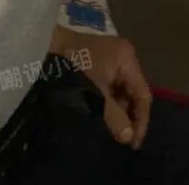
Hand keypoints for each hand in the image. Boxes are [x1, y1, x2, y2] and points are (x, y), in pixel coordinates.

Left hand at [50, 25, 151, 149]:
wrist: (44, 45)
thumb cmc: (75, 69)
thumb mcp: (96, 97)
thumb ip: (115, 118)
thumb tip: (128, 138)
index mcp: (127, 59)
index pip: (143, 95)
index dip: (140, 121)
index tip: (133, 143)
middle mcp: (123, 55)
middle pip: (133, 91)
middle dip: (128, 116)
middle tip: (121, 138)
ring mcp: (110, 55)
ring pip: (120, 89)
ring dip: (116, 109)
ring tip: (110, 129)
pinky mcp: (97, 59)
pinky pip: (109, 84)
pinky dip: (107, 100)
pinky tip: (100, 114)